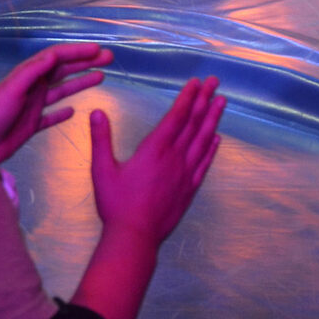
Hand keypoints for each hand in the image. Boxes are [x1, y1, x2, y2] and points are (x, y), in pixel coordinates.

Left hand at [0, 44, 112, 163]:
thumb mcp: (13, 88)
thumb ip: (33, 71)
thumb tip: (54, 54)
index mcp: (30, 75)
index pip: (58, 57)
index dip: (77, 52)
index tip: (97, 50)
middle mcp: (34, 87)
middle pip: (64, 70)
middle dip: (85, 63)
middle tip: (109, 59)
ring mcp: (34, 106)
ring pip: (62, 91)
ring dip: (80, 83)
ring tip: (101, 77)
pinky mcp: (32, 125)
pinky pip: (52, 116)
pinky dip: (63, 113)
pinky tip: (74, 112)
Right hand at [89, 76, 224, 248]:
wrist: (135, 237)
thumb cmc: (116, 204)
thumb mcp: (102, 170)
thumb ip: (101, 139)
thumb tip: (97, 112)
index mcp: (155, 149)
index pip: (176, 116)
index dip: (187, 97)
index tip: (196, 82)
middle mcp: (175, 157)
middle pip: (193, 123)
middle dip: (204, 100)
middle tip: (215, 81)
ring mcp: (185, 173)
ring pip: (203, 140)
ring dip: (212, 119)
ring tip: (222, 101)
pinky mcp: (189, 189)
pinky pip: (204, 163)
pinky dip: (212, 149)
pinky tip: (217, 138)